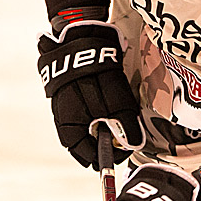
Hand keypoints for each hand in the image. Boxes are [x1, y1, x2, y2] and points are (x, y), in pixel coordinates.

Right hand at [37, 21, 144, 168]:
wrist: (82, 43)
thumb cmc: (98, 77)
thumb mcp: (118, 104)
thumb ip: (126, 127)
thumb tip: (135, 146)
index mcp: (71, 130)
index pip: (88, 156)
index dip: (109, 158)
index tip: (126, 152)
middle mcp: (65, 122)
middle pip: (87, 143)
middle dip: (108, 142)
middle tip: (127, 137)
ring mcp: (66, 108)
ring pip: (88, 128)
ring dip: (105, 127)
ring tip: (121, 120)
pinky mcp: (71, 96)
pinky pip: (86, 113)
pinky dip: (100, 114)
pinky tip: (111, 106)